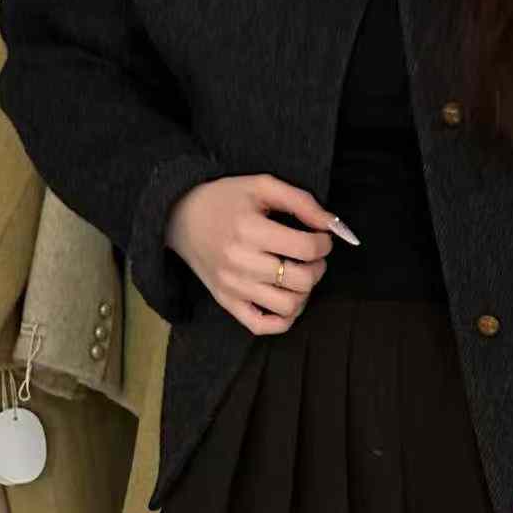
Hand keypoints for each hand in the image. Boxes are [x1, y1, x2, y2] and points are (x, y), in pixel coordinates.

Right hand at [166, 172, 352, 334]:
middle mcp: (240, 262)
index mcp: (250, 229)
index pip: (306, 247)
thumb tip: (332, 224)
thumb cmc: (226, 199)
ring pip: (289, 306)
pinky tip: (287, 298)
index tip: (321, 237)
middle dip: (318, 267)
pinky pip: (263, 326)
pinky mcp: (227, 303)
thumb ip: (301, 201)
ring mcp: (233, 287)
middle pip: (302, 280)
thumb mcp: (262, 186)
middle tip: (312, 257)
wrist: (180, 217)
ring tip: (299, 275)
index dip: (324, 242)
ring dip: (305, 292)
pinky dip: (283, 319)